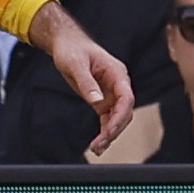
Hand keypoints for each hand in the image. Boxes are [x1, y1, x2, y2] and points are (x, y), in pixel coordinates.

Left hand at [32, 2, 136, 151]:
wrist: (66, 44)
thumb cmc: (72, 50)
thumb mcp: (75, 65)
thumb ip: (87, 83)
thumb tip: (97, 101)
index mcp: (117, 73)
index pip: (127, 98)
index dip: (120, 116)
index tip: (110, 130)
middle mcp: (118, 84)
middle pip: (124, 112)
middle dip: (114, 129)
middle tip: (100, 144)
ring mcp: (111, 93)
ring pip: (117, 118)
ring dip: (110, 134)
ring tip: (97, 148)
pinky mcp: (103, 99)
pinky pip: (108, 118)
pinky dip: (104, 131)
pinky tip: (98, 143)